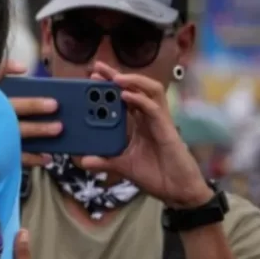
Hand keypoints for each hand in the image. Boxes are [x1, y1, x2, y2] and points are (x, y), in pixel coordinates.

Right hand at [3, 62, 60, 166]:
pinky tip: (43, 159)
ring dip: (36, 150)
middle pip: (20, 128)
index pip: (17, 105)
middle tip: (59, 127)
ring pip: (16, 148)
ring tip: (52, 150)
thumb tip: (22, 67)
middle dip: (41, 129)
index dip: (35, 105)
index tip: (53, 104)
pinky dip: (29, 160)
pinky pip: (10, 161)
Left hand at [77, 61, 211, 208]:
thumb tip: (83, 160)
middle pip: (135, 88)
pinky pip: (154, 109)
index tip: (91, 78)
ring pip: (150, 90)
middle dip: (117, 75)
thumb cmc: (154, 175)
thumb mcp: (122, 166)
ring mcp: (159, 121)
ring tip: (113, 77)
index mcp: (139, 122)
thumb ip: (104, 160)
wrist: (176, 191)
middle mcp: (149, 117)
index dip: (110, 85)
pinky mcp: (166, 130)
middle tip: (97, 68)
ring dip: (132, 81)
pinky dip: (139, 100)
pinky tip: (125, 96)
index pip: (124, 96)